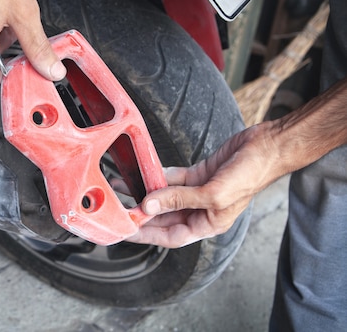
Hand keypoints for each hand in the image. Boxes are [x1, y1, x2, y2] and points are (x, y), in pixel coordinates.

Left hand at [124, 123, 285, 247]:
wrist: (266, 147)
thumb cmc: (250, 176)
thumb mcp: (213, 194)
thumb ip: (179, 200)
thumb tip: (149, 205)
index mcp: (208, 224)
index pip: (171, 236)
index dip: (148, 235)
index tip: (126, 231)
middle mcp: (201, 210)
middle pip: (164, 217)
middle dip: (141, 214)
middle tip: (117, 209)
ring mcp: (198, 191)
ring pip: (165, 196)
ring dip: (145, 192)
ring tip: (122, 188)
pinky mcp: (198, 173)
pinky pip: (172, 177)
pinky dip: (157, 175)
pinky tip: (141, 172)